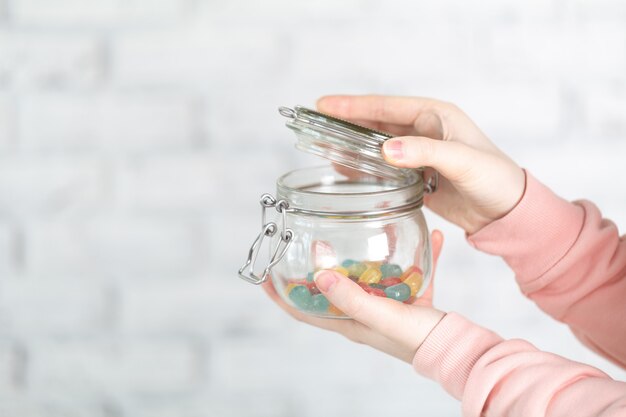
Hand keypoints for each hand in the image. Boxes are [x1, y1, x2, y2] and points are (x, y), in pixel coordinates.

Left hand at [262, 230, 445, 363]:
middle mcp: (364, 313)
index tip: (264, 277)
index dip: (282, 297)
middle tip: (313, 241)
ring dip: (365, 256)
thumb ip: (353, 298)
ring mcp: (387, 305)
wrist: (457, 347)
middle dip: (319, 267)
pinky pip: (409, 271)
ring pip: (368, 276)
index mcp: (350, 322)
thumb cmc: (417, 338)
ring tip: (361, 230)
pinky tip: (429, 236)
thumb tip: (320, 277)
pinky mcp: (411, 298)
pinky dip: (416, 256)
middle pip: (332, 289)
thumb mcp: (382, 316)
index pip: (304, 312)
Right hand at [317, 95, 525, 233]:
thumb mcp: (462, 160)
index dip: (353, 106)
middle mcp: (424, 131)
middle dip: (346, 124)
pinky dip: (364, 168)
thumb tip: (384, 150)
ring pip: (377, 146)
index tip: (324, 105)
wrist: (506, 211)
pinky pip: (383, 168)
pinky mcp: (416, 176)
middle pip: (376, 124)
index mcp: (435, 116)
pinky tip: (345, 170)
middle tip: (315, 125)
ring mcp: (418, 154)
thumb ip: (424, 152)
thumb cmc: (495, 178)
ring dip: (352, 146)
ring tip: (322, 146)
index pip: (386, 107)